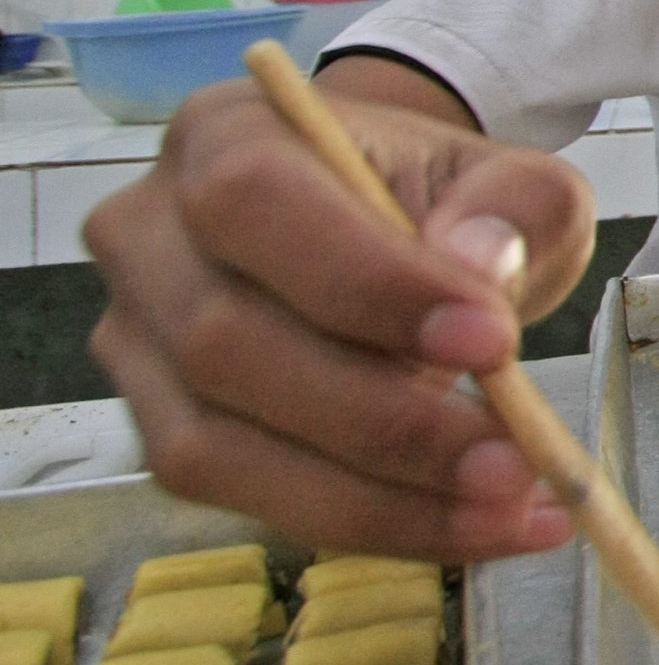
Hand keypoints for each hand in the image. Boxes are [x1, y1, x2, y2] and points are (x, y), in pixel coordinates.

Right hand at [81, 79, 594, 560]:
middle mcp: (149, 236)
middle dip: (381, 419)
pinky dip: (364, 522)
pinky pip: (242, 498)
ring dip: (373, 496)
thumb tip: (476, 265)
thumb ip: (513, 209)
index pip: (257, 203)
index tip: (491, 343)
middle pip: (226, 344)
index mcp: (225, 136)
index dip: (365, 283)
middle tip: (514, 461)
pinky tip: (469, 528)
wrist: (400, 236)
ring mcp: (138, 342)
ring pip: (217, 447)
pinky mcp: (164, 428)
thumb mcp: (513, 181)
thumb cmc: (446, 203)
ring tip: (505, 506)